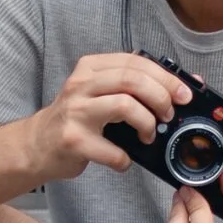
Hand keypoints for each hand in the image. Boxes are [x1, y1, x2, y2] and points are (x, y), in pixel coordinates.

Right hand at [30, 52, 190, 183]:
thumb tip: (183, 86)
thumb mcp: (101, 92)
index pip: (135, 62)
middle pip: (132, 80)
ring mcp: (76, 112)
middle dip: (161, 97)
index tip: (185, 94)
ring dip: (147, 123)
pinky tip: (123, 160)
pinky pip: (113, 150)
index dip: (166, 77)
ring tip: (148, 136)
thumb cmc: (77, 118)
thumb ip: (135, 86)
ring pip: (125, 105)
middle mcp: (81, 85)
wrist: (37, 145)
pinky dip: (125, 159)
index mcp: (91, 68)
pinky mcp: (74, 140)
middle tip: (169, 115)